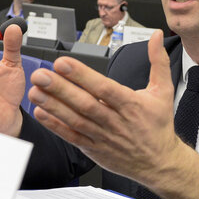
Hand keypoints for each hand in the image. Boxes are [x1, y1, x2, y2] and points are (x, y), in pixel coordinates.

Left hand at [27, 31, 198, 198]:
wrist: (160, 163)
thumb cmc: (159, 126)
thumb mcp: (164, 91)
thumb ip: (158, 61)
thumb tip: (156, 36)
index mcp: (131, 105)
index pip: (103, 88)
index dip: (82, 76)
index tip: (63, 63)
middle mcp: (115, 121)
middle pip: (85, 104)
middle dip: (60, 89)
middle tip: (41, 75)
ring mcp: (103, 137)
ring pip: (75, 120)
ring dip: (53, 106)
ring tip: (35, 92)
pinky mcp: (94, 149)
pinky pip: (72, 137)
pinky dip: (56, 126)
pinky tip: (41, 114)